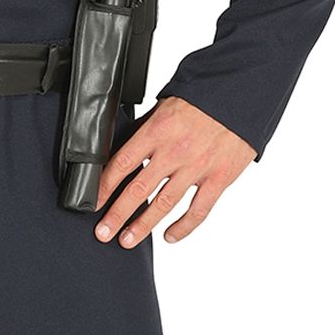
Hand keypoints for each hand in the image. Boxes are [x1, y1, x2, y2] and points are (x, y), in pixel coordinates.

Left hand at [93, 95, 253, 248]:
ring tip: (127, 240)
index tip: (92, 201)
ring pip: (164, 204)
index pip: (122, 163)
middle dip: (116, 215)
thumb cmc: (203, 99)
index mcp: (157, 131)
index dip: (103, 186)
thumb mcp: (166, 105)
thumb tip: (124, 149)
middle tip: (103, 232)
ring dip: (143, 226)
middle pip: (138, 189)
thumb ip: (147, 130)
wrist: (242, 94)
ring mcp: (197, 167)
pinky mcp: (219, 178)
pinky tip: (169, 236)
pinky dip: (183, 227)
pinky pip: (198, 210)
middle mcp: (175, 151)